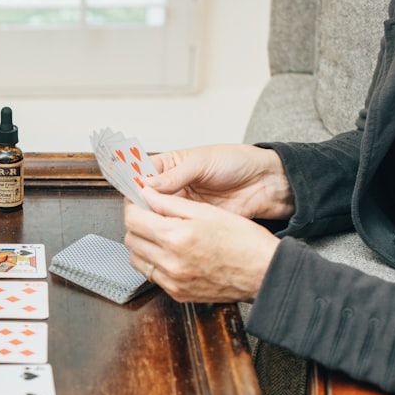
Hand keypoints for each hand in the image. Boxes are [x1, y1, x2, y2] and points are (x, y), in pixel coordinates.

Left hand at [124, 188, 279, 302]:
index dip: (133, 206)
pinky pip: (152, 275)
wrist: (264, 273)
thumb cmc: (244, 241)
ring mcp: (172, 281)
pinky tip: (169, 253)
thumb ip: (171, 203)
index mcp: (176, 237)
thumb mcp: (207, 212)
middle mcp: (170, 262)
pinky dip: (154, 262)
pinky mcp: (177, 293)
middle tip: (149, 215)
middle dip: (136, 224)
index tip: (138, 201)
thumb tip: (148, 194)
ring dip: (142, 244)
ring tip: (159, 234)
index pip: (133, 219)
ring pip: (137, 259)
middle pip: (131, 239)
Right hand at [146, 144, 294, 220]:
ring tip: (153, 222)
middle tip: (140, 211)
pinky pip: (174, 229)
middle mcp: (172, 186)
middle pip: (145, 199)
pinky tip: (166, 232)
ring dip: (153, 220)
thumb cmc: (238, 163)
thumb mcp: (202, 162)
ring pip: (157, 216)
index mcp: (170, 166)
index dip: (133, 184)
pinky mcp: (192, 223)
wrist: (265, 183)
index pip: (141, 175)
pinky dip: (168, 232)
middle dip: (141, 205)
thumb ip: (174, 175)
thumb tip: (148, 185)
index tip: (129, 193)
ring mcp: (182, 206)